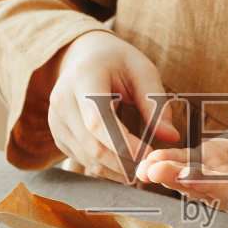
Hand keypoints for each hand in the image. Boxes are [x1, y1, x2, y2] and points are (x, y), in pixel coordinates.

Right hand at [45, 31, 178, 182]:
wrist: (82, 57)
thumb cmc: (116, 62)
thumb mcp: (142, 71)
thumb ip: (155, 104)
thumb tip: (171, 137)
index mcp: (84, 77)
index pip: (98, 119)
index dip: (122, 142)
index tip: (149, 155)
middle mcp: (62, 100)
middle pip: (93, 144)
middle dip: (125, 163)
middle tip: (152, 169)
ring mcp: (56, 120)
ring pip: (88, 158)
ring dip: (118, 170)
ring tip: (143, 170)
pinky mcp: (58, 135)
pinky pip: (83, 159)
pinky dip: (106, 168)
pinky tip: (126, 167)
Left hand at [138, 119, 227, 222]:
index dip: (215, 186)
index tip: (194, 175)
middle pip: (207, 191)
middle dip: (180, 179)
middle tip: (155, 169)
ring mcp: (226, 180)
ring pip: (194, 178)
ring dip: (169, 171)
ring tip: (146, 164)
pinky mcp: (217, 162)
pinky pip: (193, 162)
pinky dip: (173, 158)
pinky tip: (150, 156)